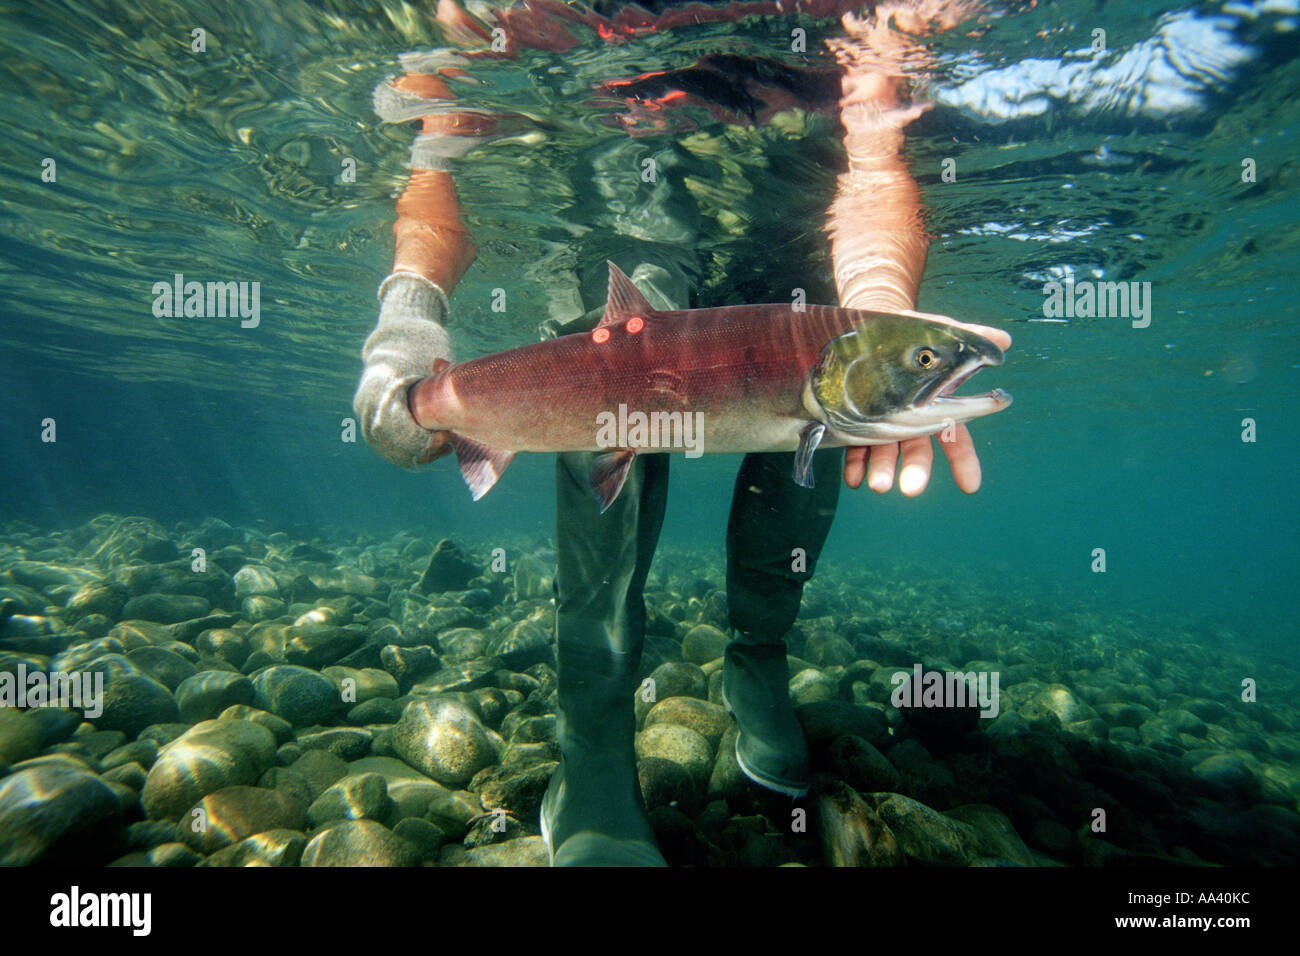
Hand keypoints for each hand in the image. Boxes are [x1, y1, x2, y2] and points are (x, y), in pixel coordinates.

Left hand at [843, 312, 1011, 494]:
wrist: (872, 330)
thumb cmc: (913, 335)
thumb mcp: (941, 332)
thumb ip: (972, 339)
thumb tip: (1005, 341)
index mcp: (937, 407)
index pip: (956, 440)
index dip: (964, 462)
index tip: (970, 486)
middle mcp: (912, 421)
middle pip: (918, 450)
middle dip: (916, 470)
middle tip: (911, 488)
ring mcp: (884, 425)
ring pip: (887, 453)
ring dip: (883, 470)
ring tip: (877, 485)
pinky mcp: (857, 424)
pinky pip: (856, 448)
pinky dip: (855, 465)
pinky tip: (853, 478)